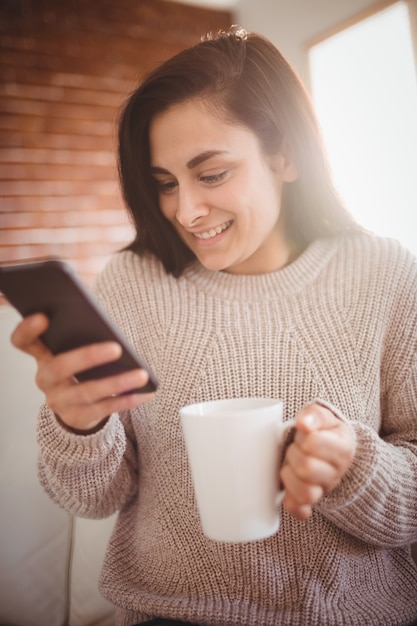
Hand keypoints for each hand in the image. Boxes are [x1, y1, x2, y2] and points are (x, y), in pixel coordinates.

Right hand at [11, 313, 153, 431]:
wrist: (76, 406)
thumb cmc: (80, 365)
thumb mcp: (75, 348)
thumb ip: (81, 334)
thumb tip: (105, 323)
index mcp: (41, 354)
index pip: (23, 341)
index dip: (27, 329)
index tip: (43, 315)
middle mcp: (45, 378)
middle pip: (59, 367)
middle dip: (87, 356)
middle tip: (116, 348)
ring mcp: (58, 400)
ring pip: (87, 391)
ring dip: (117, 382)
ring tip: (142, 375)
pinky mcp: (76, 417)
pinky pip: (103, 409)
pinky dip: (126, 400)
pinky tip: (145, 393)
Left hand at [280, 403, 355, 519]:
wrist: (333, 449)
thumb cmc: (324, 431)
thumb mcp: (323, 416)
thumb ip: (314, 415)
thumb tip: (303, 423)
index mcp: (343, 448)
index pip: (313, 443)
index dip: (301, 437)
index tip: (302, 434)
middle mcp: (337, 472)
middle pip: (306, 468)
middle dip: (293, 454)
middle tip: (294, 448)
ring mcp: (324, 489)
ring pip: (306, 493)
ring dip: (289, 477)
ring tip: (290, 465)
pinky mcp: (311, 502)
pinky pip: (300, 511)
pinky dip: (292, 504)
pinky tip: (287, 491)